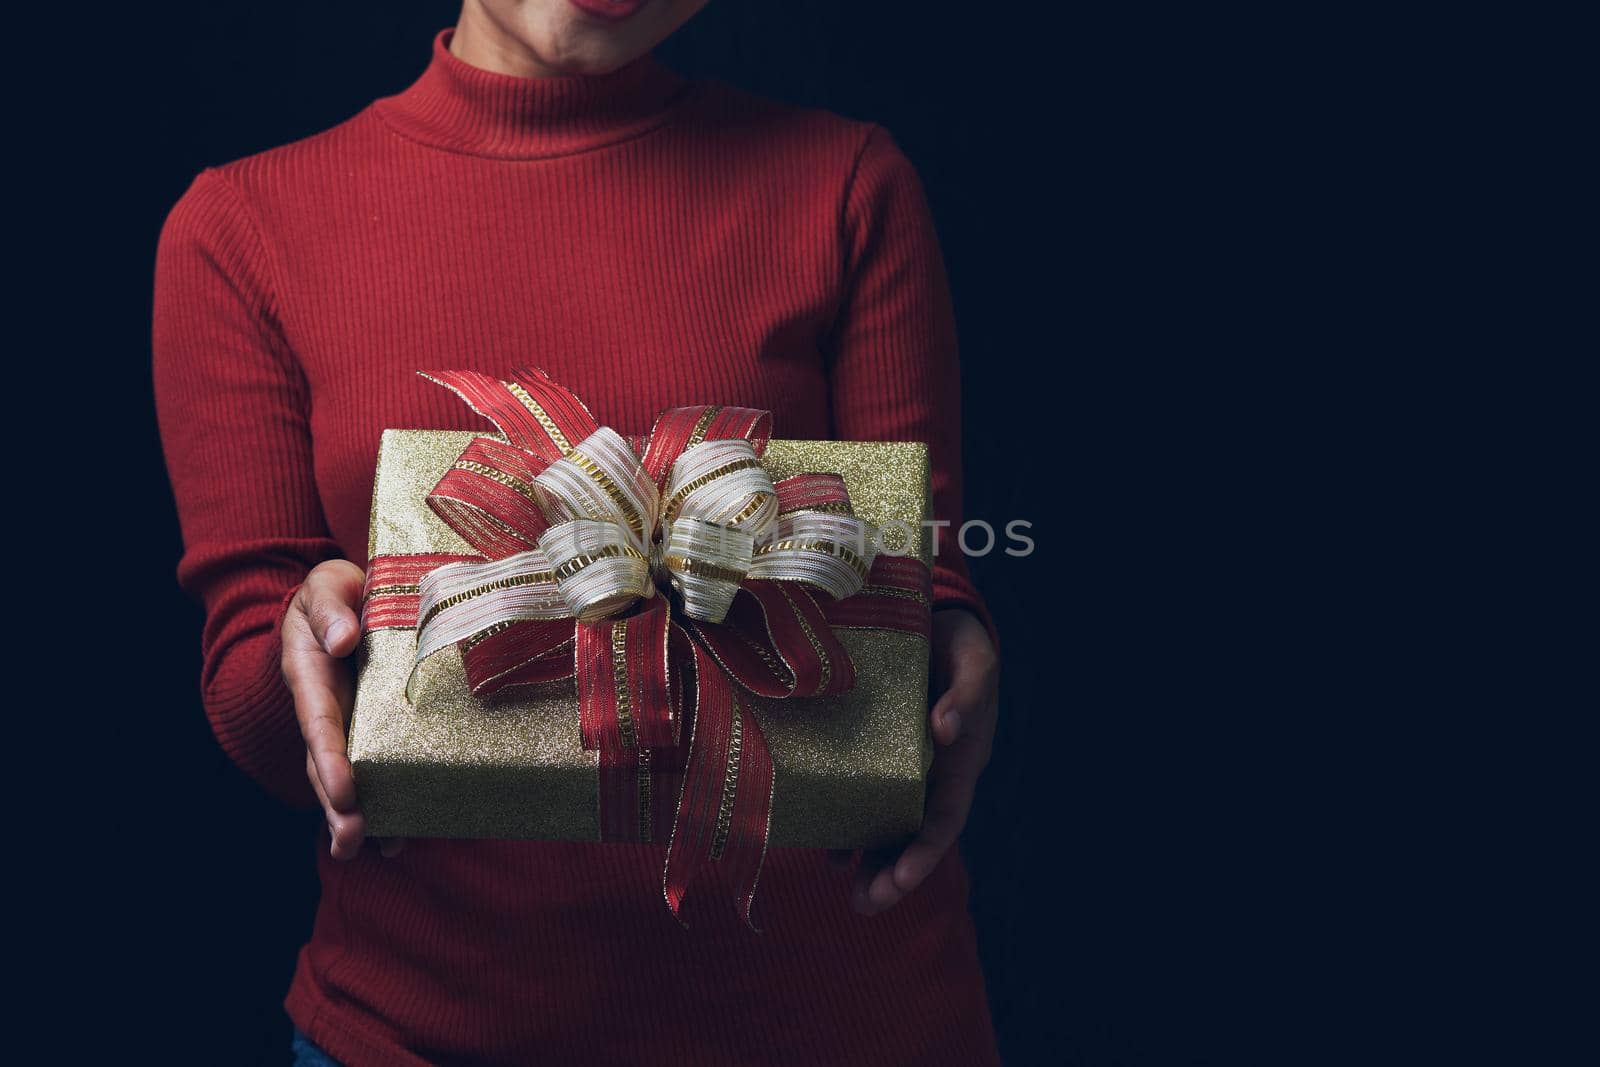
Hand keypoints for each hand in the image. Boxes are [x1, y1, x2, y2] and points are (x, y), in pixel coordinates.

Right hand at [280, 560, 403, 859]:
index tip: (344, 790)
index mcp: (311, 675)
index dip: (329, 757)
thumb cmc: (334, 594)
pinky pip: (378, 769)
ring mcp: (349, 724)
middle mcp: (327, 709)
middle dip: (338, 805)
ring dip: (362, 815)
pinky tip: (403, 836)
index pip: (319, 720)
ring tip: (381, 849)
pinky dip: (389, 801)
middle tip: (351, 840)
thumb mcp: (325, 586)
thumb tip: (343, 637)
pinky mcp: (373, 731)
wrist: (346, 599)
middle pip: (328, 764)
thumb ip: (329, 609)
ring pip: (350, 777)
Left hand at [833, 607, 997, 913]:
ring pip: (888, 826)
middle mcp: (932, 774)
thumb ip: (967, 693)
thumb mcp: (974, 659)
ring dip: (871, 864)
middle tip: (866, 904)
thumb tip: (946, 731)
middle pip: (914, 836)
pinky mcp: (874, 755)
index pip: (945, 817)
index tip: (903, 880)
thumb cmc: (960, 643)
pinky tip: (825, 850)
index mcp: (961, 760)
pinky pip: (858, 796)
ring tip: (852, 895)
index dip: (925, 852)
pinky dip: (845, 825)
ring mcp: (903, 768)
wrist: (934, 620)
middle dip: (894, 876)